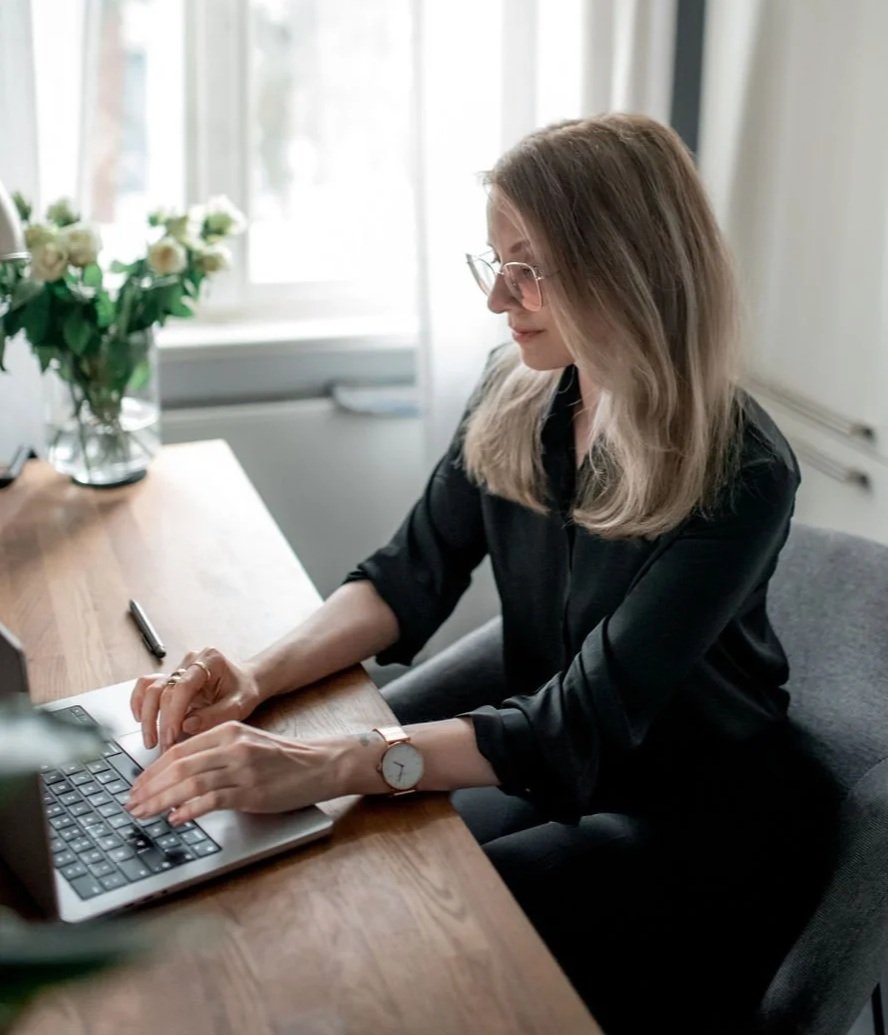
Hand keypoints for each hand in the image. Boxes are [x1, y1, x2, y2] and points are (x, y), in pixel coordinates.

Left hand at [124, 721, 349, 823]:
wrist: (321, 764)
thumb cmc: (284, 758)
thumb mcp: (247, 744)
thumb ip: (215, 754)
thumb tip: (178, 777)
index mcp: (227, 731)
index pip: (178, 750)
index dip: (152, 770)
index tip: (137, 786)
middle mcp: (232, 746)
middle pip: (178, 766)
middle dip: (149, 787)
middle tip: (131, 804)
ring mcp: (242, 769)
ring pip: (190, 783)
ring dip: (161, 801)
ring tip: (144, 814)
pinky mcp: (252, 791)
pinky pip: (213, 800)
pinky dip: (190, 810)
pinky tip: (176, 819)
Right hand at [131, 648, 261, 751]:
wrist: (248, 681)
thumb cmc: (245, 691)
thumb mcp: (239, 706)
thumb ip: (215, 715)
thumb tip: (186, 726)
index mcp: (210, 660)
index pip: (183, 686)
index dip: (174, 713)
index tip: (171, 736)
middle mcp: (191, 661)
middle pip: (164, 689)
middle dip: (161, 722)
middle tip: (164, 747)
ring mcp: (178, 668)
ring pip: (151, 688)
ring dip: (147, 716)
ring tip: (150, 740)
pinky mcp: (171, 678)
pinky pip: (147, 686)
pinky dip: (139, 702)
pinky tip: (139, 719)